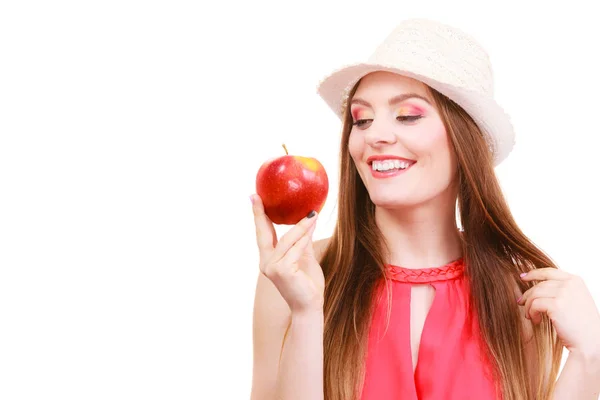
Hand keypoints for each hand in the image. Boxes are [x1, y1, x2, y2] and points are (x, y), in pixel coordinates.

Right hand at [251, 194, 324, 313]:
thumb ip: (302, 242)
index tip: (254, 197)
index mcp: (269, 259)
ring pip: (287, 240)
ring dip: (301, 226)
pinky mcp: (282, 271)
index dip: (259, 215)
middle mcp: (266, 262)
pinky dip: (305, 238)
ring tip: (312, 213)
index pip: (263, 233)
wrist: (309, 307)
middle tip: (258, 195)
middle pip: (263, 233)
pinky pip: (296, 249)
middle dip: (261, 213)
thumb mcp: (304, 258)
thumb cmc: (307, 284)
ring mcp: (272, 267)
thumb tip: (307, 220)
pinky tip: (312, 226)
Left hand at [518, 268, 599, 355]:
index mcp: (575, 280)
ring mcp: (563, 293)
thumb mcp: (575, 300)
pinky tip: (535, 320)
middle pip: (539, 284)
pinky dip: (531, 312)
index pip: (549, 272)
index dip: (534, 273)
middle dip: (528, 294)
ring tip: (529, 315)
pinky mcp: (556, 305)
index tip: (523, 277)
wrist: (591, 341)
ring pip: (534, 294)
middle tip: (521, 303)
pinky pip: (534, 304)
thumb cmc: (582, 324)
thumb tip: (538, 286)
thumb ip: (562, 290)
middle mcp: (570, 284)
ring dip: (528, 305)